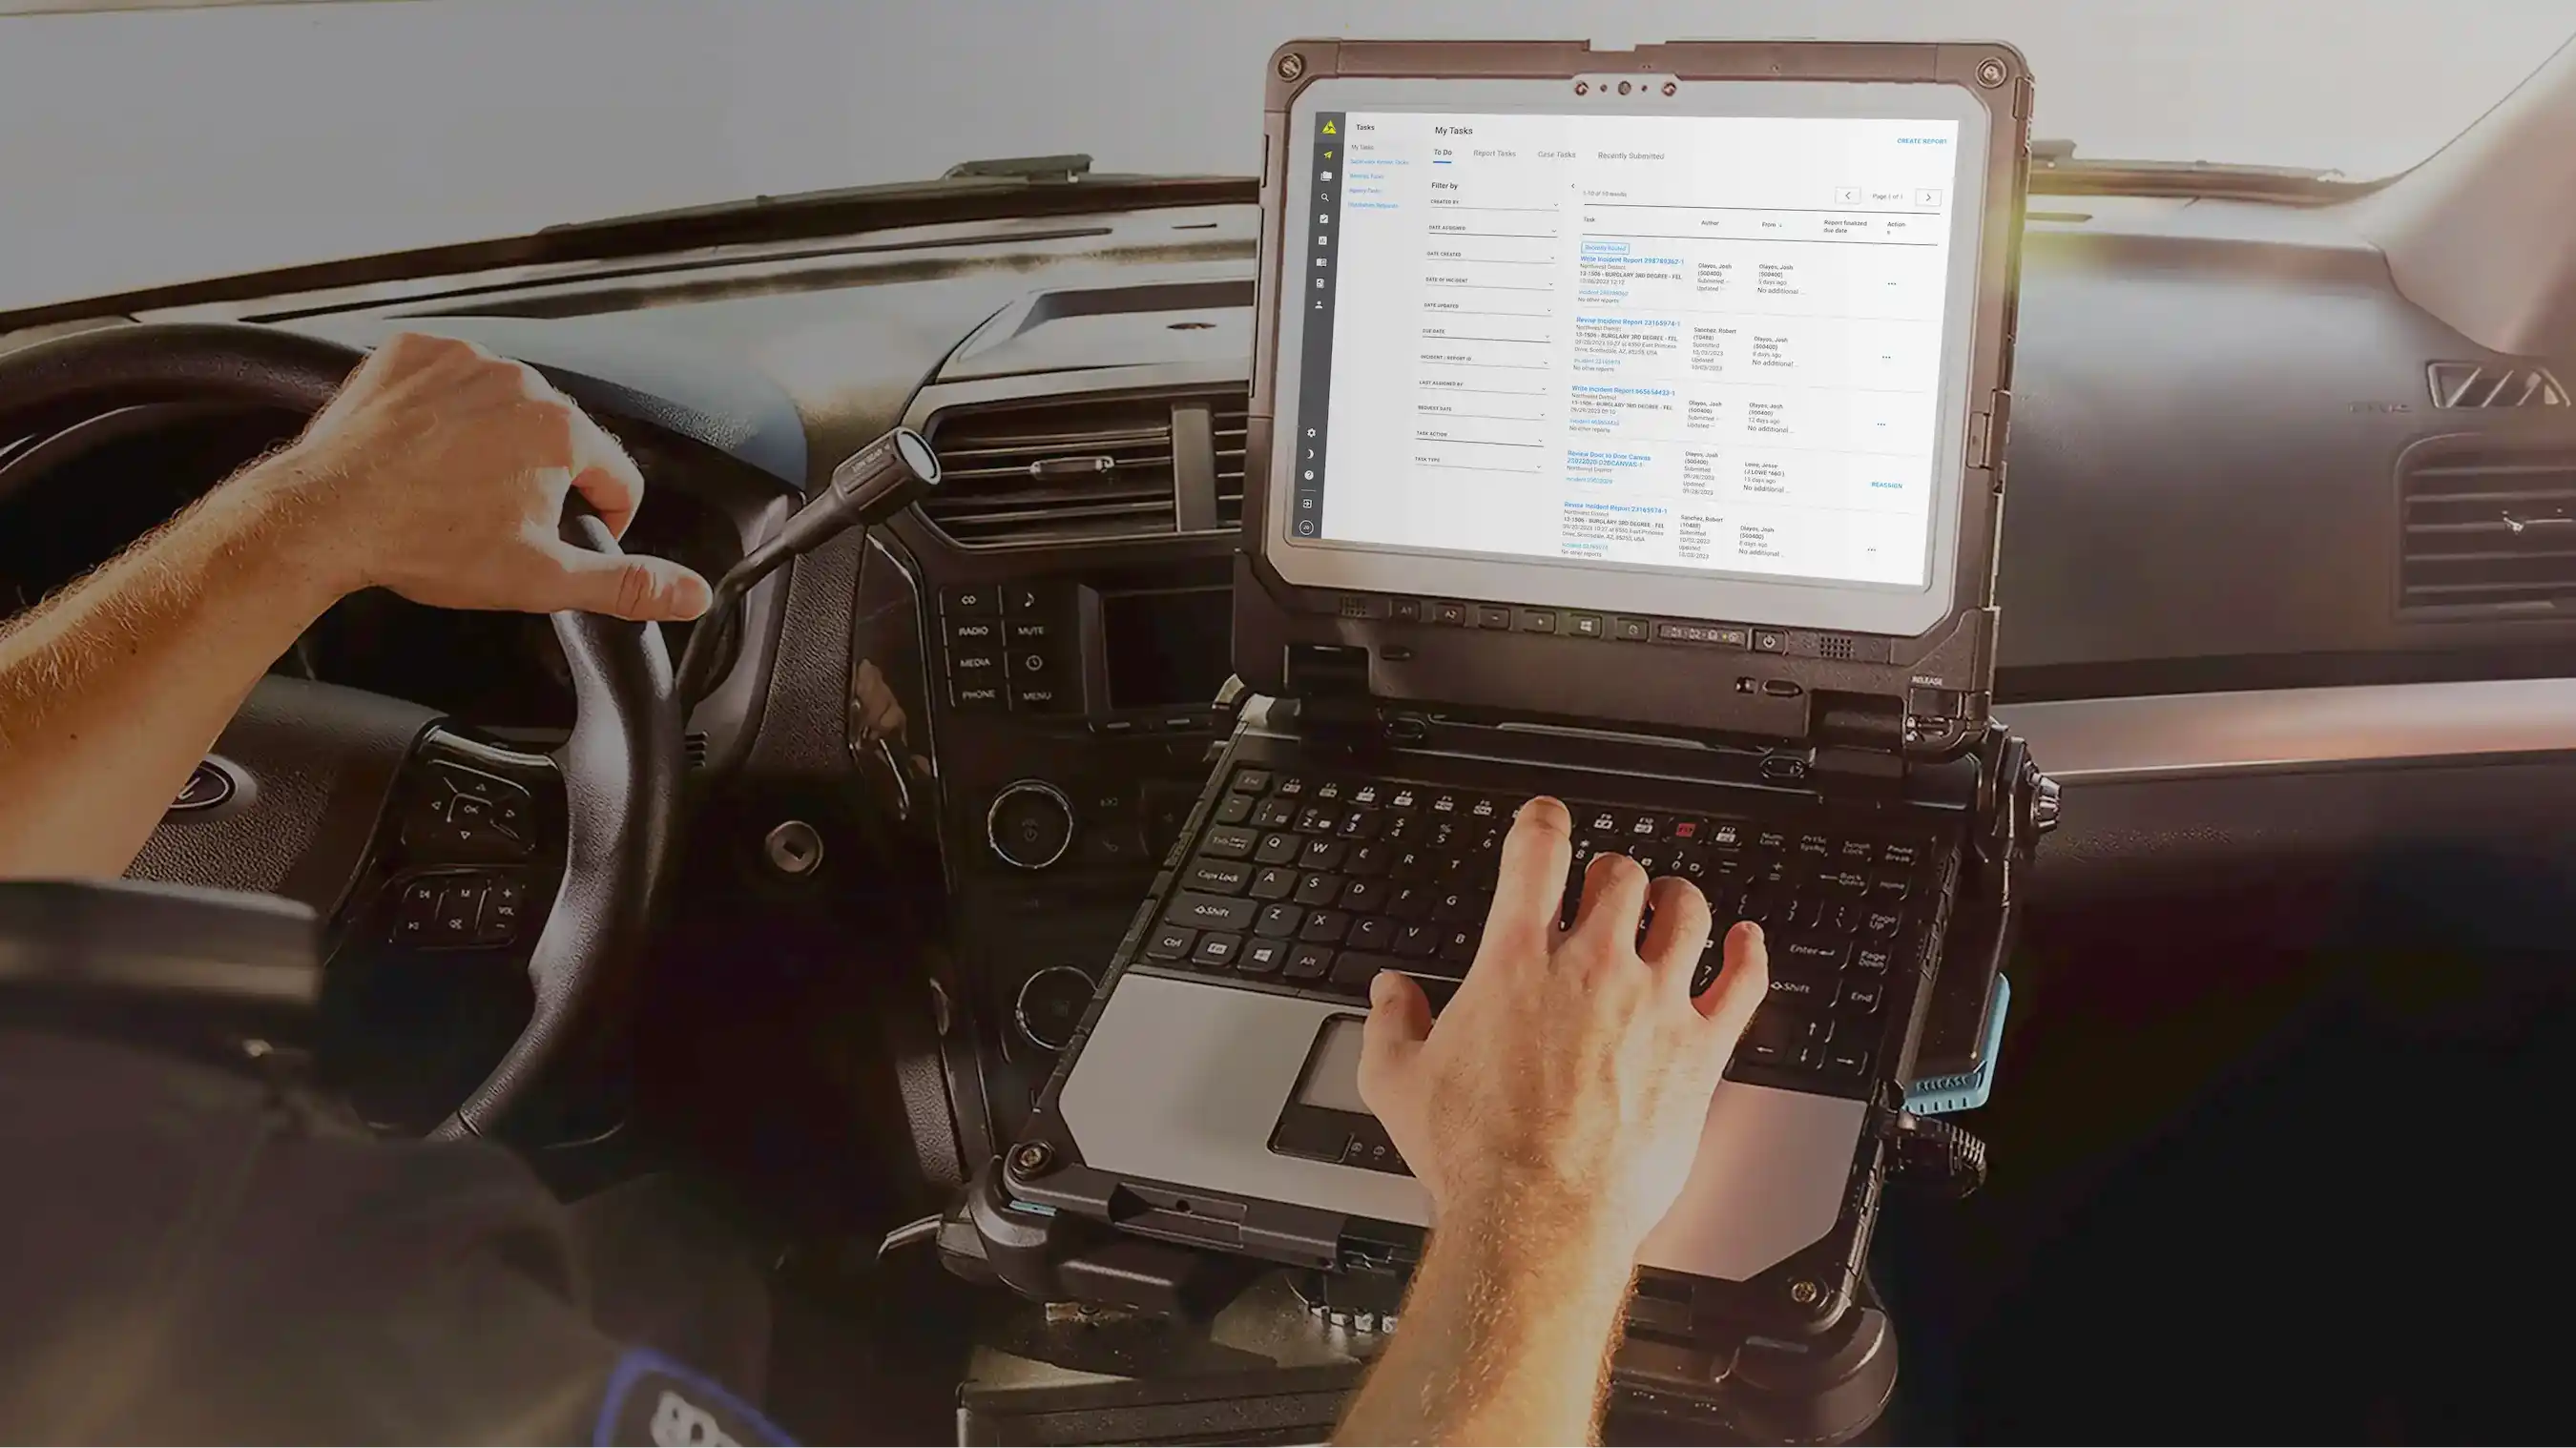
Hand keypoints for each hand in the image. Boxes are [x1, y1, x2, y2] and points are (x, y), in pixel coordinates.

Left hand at [253, 331, 710, 620]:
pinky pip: (449, 380)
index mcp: (561, 432)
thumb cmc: (424, 541)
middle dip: (540, 479)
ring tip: (453, 487)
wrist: (325, 516)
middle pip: (558, 438)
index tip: (566, 536)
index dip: (602, 518)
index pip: (617, 476)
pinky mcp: (412, 354)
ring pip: (504, 407)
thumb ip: (626, 584)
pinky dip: (444, 411)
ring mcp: (462, 361)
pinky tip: (424, 450)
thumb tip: (690, 592)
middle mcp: (519, 382)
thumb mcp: (541, 579)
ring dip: (494, 442)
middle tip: (495, 520)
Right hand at [1357, 797, 1768, 1257]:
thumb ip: (1392, 1023)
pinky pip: (1743, 981)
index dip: (1544, 821)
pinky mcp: (1699, 1050)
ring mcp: (1654, 1004)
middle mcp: (1592, 967)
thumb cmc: (1475, 1156)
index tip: (1546, 820)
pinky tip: (1745, 942)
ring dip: (1676, 899)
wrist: (1538, 1217)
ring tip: (1670, 904)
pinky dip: (1748, 951)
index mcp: (1516, 961)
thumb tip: (1391, 992)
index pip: (1539, 852)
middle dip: (1611, 873)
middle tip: (1606, 887)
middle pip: (1621, 876)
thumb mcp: (1397, 1083)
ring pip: (1686, 912)